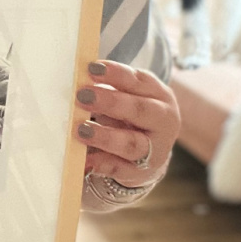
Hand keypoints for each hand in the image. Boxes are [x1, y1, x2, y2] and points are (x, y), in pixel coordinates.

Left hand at [74, 61, 180, 187]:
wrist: (151, 151)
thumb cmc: (132, 114)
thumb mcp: (128, 95)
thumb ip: (109, 87)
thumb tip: (78, 81)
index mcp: (159, 95)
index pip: (137, 81)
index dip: (114, 74)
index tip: (91, 69)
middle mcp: (162, 121)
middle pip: (138, 110)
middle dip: (110, 102)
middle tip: (82, 96)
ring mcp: (155, 149)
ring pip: (132, 144)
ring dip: (105, 136)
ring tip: (81, 130)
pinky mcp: (141, 172)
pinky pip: (120, 169)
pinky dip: (101, 164)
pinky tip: (83, 160)